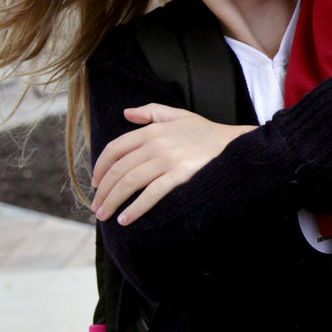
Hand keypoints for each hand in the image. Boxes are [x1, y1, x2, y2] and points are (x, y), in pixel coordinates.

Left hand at [91, 103, 254, 224]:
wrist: (235, 144)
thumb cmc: (207, 132)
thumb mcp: (179, 115)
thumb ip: (151, 112)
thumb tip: (126, 113)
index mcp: (153, 130)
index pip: (115, 148)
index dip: (101, 166)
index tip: (96, 182)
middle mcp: (156, 144)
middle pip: (119, 169)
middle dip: (103, 191)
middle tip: (97, 207)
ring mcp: (167, 160)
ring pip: (130, 182)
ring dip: (113, 201)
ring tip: (105, 215)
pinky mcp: (180, 175)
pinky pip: (151, 194)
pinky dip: (136, 208)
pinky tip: (126, 219)